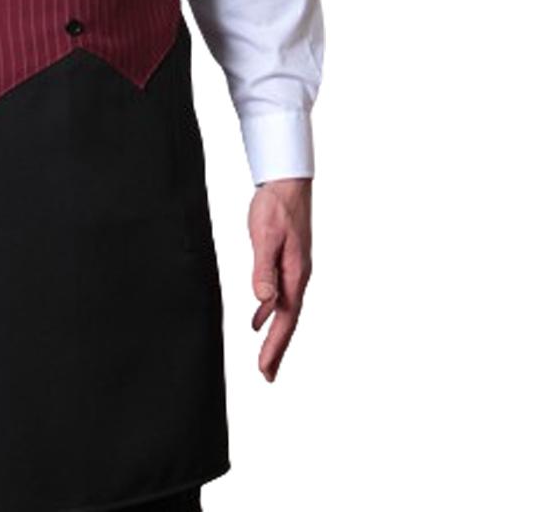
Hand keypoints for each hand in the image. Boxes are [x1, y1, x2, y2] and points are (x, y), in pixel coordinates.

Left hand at [248, 177, 312, 382]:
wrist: (287, 181)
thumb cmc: (275, 206)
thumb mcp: (264, 236)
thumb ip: (263, 268)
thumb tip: (263, 301)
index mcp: (295, 274)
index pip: (286, 319)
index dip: (275, 346)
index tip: (265, 369)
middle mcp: (298, 276)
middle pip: (288, 320)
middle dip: (277, 349)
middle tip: (267, 375)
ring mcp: (293, 269)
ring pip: (284, 310)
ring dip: (275, 334)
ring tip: (266, 358)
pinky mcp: (286, 260)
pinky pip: (279, 295)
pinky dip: (269, 311)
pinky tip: (258, 320)